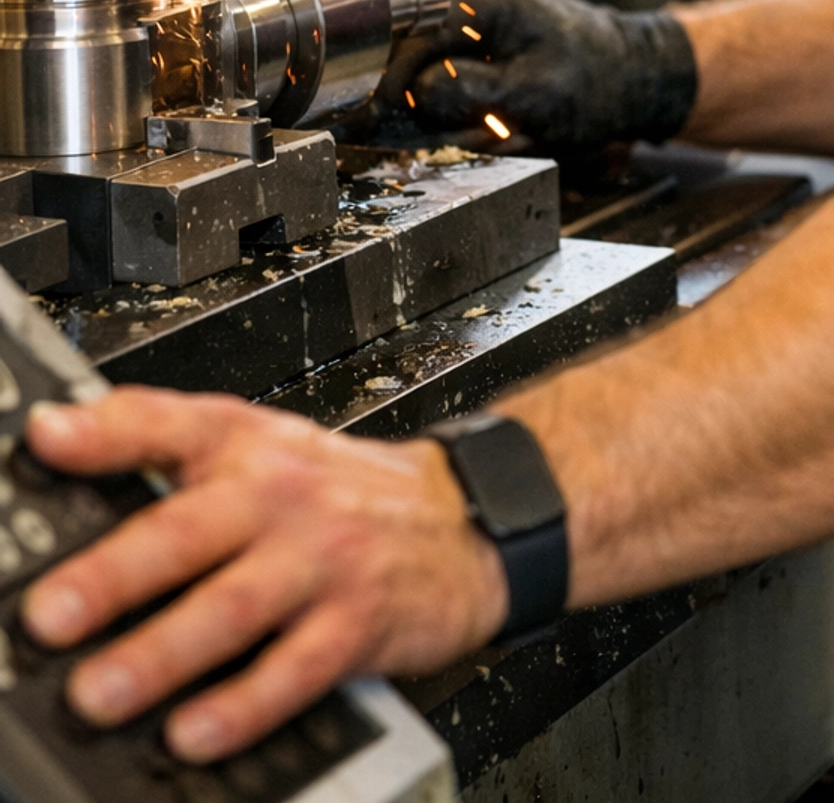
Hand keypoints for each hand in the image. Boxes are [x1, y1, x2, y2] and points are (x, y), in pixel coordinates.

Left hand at [19, 390, 508, 761]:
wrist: (461, 521)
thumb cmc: (341, 492)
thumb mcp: (261, 445)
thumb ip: (160, 439)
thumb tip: (54, 434)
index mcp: (248, 446)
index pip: (172, 424)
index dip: (107, 430)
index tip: (48, 441)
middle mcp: (280, 497)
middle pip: (191, 530)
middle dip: (116, 574)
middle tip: (49, 615)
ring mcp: (321, 561)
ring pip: (235, 608)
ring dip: (162, 654)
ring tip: (101, 692)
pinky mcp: (358, 623)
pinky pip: (295, 670)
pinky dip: (244, 704)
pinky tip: (197, 732)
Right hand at [355, 0, 696, 150]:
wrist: (635, 74)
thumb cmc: (595, 84)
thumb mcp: (531, 96)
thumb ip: (467, 91)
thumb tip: (412, 92)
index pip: (409, 32)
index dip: (388, 78)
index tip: (375, 117)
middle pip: (406, 41)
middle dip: (403, 88)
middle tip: (404, 127)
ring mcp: (475, 13)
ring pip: (420, 56)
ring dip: (424, 96)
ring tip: (447, 126)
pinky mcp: (481, 36)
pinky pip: (443, 64)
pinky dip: (443, 96)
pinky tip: (460, 120)